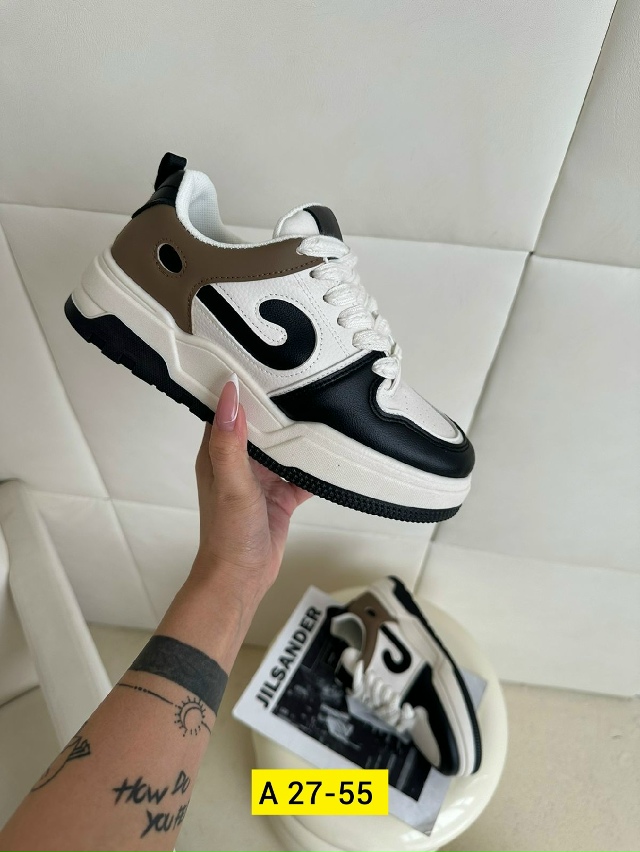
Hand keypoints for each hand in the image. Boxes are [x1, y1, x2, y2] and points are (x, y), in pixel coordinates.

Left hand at [192, 375, 311, 596]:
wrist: (243, 577)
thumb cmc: (228, 533)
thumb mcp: (230, 482)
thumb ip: (229, 441)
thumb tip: (229, 396)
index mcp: (218, 452)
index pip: (227, 409)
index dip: (240, 387)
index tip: (260, 363)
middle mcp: (239, 461)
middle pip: (261, 424)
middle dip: (279, 406)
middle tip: (304, 380)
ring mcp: (262, 478)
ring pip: (285, 447)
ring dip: (300, 435)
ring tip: (324, 408)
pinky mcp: (281, 495)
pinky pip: (302, 473)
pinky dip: (316, 466)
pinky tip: (333, 453)